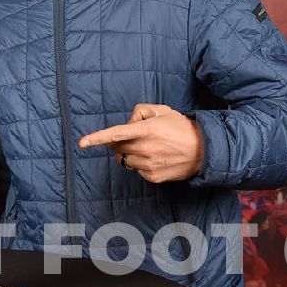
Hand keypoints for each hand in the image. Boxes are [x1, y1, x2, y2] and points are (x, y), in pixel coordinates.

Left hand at [78, 104, 203, 182]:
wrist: (204, 150)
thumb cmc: (180, 127)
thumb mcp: (161, 110)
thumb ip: (140, 111)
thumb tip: (127, 122)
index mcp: (145, 130)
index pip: (115, 134)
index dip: (96, 138)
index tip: (82, 143)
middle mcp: (145, 148)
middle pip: (117, 148)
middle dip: (119, 143)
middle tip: (136, 137)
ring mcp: (148, 164)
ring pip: (125, 161)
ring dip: (130, 154)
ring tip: (150, 148)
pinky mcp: (153, 177)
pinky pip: (136, 170)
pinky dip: (141, 164)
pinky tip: (156, 158)